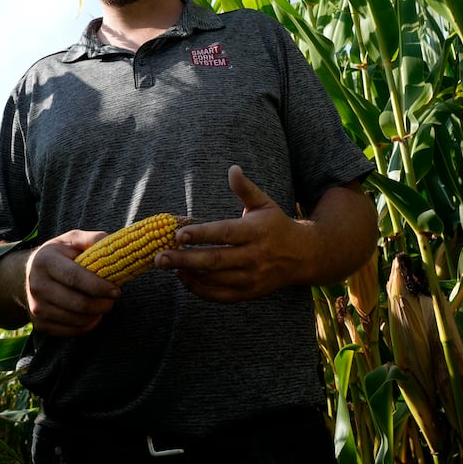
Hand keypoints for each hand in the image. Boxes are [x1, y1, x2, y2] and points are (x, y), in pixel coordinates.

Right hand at [23, 230, 121, 335]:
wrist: (28, 274)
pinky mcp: (41, 325)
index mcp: (45, 261)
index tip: (116, 290)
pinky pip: (73, 331)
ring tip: (102, 302)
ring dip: (97, 314)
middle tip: (114, 298)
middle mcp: (37, 286)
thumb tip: (115, 245)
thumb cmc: (59, 255)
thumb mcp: (72, 239)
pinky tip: (91, 313)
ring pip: (78, 320)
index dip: (98, 286)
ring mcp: (37, 308)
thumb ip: (93, 239)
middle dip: (102, 303)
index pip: (74, 277)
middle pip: (78, 303)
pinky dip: (88, 324)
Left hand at [155, 165, 311, 302]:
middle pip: (215, 261)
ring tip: (167, 264)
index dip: (201, 235)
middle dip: (184, 260)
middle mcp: (254, 257)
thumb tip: (232, 168)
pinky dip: (199, 289)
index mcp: (256, 232)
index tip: (178, 234)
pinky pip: (220, 295)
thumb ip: (245, 188)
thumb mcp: (264, 203)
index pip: (224, 234)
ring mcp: (251, 278)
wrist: (303, 257)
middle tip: (159, 257)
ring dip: (188, 274)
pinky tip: (183, 278)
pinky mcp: (249, 293)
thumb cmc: (276, 226)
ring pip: (215, 280)